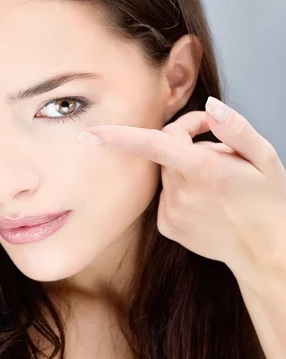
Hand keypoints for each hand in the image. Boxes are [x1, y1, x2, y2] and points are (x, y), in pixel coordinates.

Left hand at [78, 97, 285, 279]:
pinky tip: (205, 201)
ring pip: (165, 172)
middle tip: (216, 143)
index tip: (91, 132)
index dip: (121, 136)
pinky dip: (181, 189)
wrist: (265, 251)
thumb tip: (210, 107)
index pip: (154, 145)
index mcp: (205, 171)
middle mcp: (183, 193)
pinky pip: (165, 193)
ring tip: (215, 180)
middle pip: (165, 148)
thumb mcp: (265, 159)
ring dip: (184, 166)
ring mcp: (172, 213)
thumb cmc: (268, 201)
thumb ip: (236, 129)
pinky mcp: (168, 225)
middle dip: (184, 139)